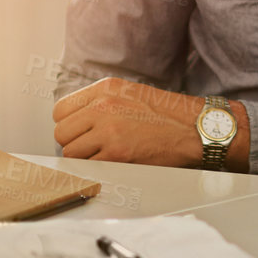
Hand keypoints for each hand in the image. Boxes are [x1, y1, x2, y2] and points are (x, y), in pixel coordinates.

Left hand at [51, 78, 203, 165]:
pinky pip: (87, 167)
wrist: (196, 129)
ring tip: (106, 156)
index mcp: (106, 88)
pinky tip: (115, 164)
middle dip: (74, 143)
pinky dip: (97, 170)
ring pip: (71, 153)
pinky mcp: (116, 155)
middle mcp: (103, 106)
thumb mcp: (132, 93)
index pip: (61, 110)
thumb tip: (76, 122)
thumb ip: (101, 101)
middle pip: (61, 132)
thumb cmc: (169, 114)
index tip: (81, 132)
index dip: (70, 125)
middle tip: (93, 147)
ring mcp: (109, 131)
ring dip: (84, 159)